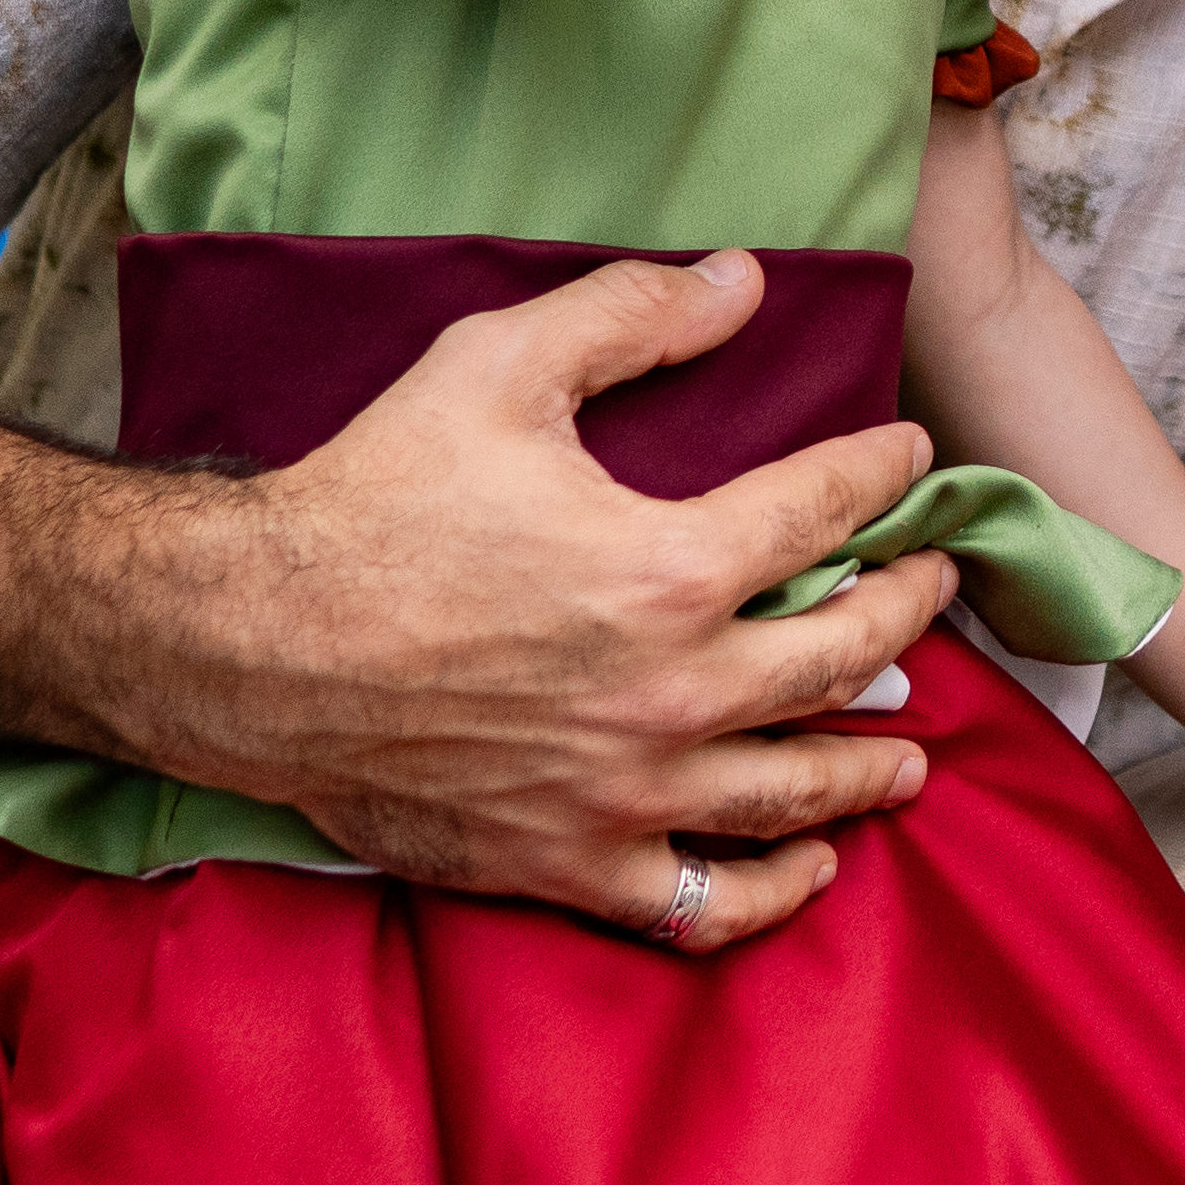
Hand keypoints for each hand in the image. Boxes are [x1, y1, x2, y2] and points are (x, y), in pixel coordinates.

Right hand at [156, 250, 953, 951]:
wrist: (250, 643)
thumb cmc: (371, 500)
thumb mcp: (497, 366)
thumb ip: (630, 314)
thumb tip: (744, 283)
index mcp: (671, 567)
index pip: (824, 511)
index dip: (882, 474)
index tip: (910, 459)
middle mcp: (671, 692)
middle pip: (842, 656)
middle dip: (906, 612)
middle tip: (934, 586)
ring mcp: (625, 790)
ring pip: (796, 791)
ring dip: (870, 768)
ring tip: (912, 753)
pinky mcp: (569, 862)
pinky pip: (703, 901)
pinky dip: (773, 889)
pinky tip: (812, 863)